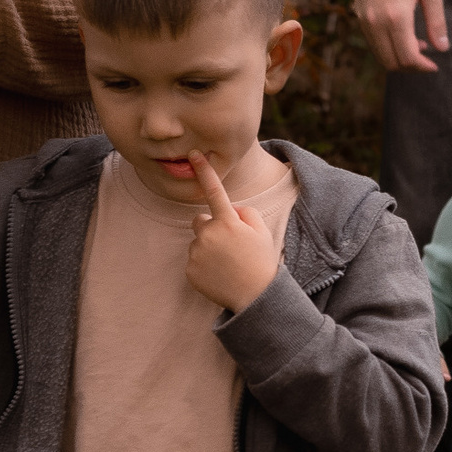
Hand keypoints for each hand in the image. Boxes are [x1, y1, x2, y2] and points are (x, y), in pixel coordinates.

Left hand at [182, 152, 284, 311]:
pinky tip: (219, 274)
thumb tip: (229, 210)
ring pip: (197, 241)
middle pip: (199, 220)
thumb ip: (244, 213)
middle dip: (210, 227)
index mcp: (228, 222)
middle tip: (229, 245)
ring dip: (207, 247)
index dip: (204, 171)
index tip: (193, 155)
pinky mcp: (190, 270)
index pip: (214, 191)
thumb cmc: (260, 261)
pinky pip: (193, 259)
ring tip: (226, 263)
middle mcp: (209, 235)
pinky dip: (203, 265)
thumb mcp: (262, 232)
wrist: (255, 297)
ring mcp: (197, 253)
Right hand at [351, 0, 446, 73]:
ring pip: (380, 54)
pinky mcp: (359, 12)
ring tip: (418, 45)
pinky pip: (372, 41)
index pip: (407, 57)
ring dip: (398, 57)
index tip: (435, 65)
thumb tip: (442, 48)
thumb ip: (437, 21)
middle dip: (411, 67)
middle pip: (391, 62)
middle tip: (427, 59)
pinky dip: (387, 46)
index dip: (422, 67)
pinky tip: (402, 33)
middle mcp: (376, 21)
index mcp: (396, 15)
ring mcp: (364, 18)